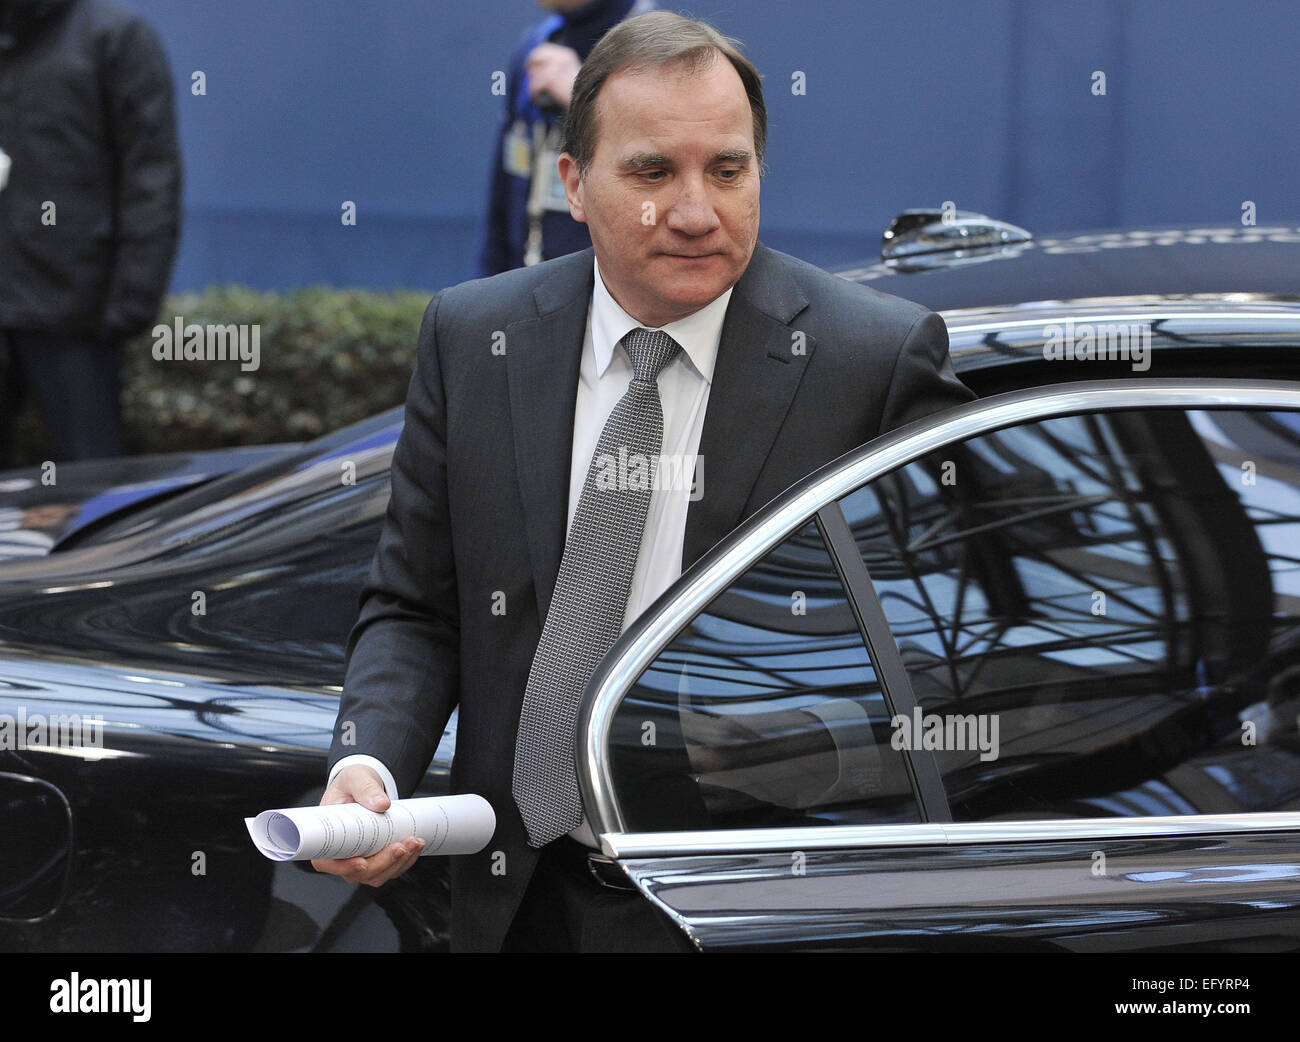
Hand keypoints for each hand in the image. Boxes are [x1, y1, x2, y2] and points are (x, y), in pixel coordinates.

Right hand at [310, 765, 424, 885]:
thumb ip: (365, 789)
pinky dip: (406, 860)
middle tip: (401, 846)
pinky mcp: (377, 858)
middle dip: (383, 863)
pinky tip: (415, 845)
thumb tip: (382, 804)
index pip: (328, 863)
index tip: (362, 863)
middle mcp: (341, 854)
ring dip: (399, 863)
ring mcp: (360, 859)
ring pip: (378, 875)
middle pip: (359, 873)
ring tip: (414, 842)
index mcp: (327, 838)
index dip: (345, 867)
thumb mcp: (355, 779)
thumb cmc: (351, 784)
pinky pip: (391, 868)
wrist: (365, 785)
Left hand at [525, 42, 580, 109]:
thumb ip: (557, 70)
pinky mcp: (551, 79)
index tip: (530, 66)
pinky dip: (532, 92)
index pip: (543, 49)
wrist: (589, 104)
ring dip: (532, 84)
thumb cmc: (580, 95)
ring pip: (534, 73)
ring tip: (535, 93)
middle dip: (530, 66)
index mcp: (567, 55)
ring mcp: (557, 68)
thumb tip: (535, 70)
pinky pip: (534, 84)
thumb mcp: (570, 77)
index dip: (534, 58)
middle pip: (536, 56)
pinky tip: (534, 98)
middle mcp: (562, 58)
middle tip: (529, 77)